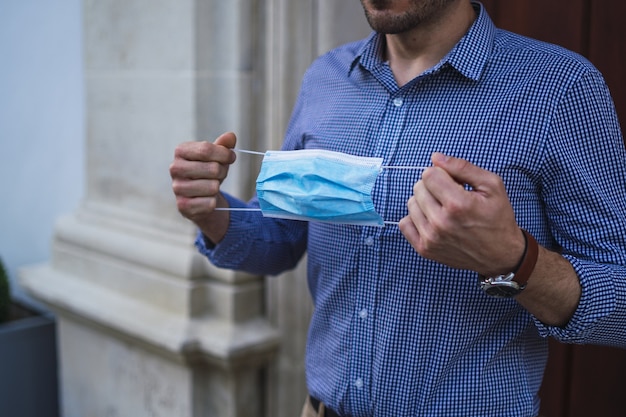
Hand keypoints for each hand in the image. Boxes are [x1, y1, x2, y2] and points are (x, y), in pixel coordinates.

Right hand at [170, 132, 236, 240]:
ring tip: (211, 186)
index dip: (224, 154)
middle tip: (219, 174)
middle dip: (222, 172)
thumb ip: (224, 145)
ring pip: (213, 187)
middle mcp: (175, 168)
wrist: (199, 197)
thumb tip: (231, 136)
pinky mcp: (182, 206)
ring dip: (217, 188)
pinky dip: (213, 202)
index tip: (231, 157)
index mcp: (181, 151)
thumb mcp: (217, 156)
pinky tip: (206, 199)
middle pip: (213, 168)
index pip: (206, 149)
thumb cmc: (208, 172)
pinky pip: (210, 203)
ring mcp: (177, 188)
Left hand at [399, 152, 524, 276]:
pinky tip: (432, 219)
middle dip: (433, 186)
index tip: (453, 182)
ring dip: (425, 202)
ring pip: (411, 203)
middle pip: (418, 188)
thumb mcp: (491, 185)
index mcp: (458, 205)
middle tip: (451, 196)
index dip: (441, 173)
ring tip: (443, 208)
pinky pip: (404, 223)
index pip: (429, 175)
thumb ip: (462, 167)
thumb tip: (435, 158)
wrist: (500, 254)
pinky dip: (416, 218)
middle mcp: (441, 222)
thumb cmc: (497, 218)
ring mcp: (431, 238)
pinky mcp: (425, 249)